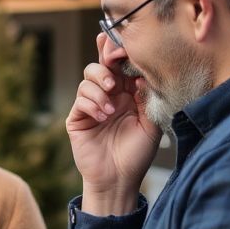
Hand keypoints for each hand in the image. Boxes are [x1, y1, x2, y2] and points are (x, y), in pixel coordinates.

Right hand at [65, 33, 160, 214]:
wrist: (119, 180)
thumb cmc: (137, 154)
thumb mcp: (151, 124)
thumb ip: (148, 97)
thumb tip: (142, 73)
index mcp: (128, 93)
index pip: (123, 65)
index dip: (123, 51)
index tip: (127, 47)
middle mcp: (109, 95)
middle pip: (102, 62)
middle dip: (107, 55)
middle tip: (114, 60)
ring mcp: (91, 105)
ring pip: (88, 77)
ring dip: (100, 85)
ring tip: (111, 104)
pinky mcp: (78, 117)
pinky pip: (81, 99)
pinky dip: (92, 103)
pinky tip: (103, 116)